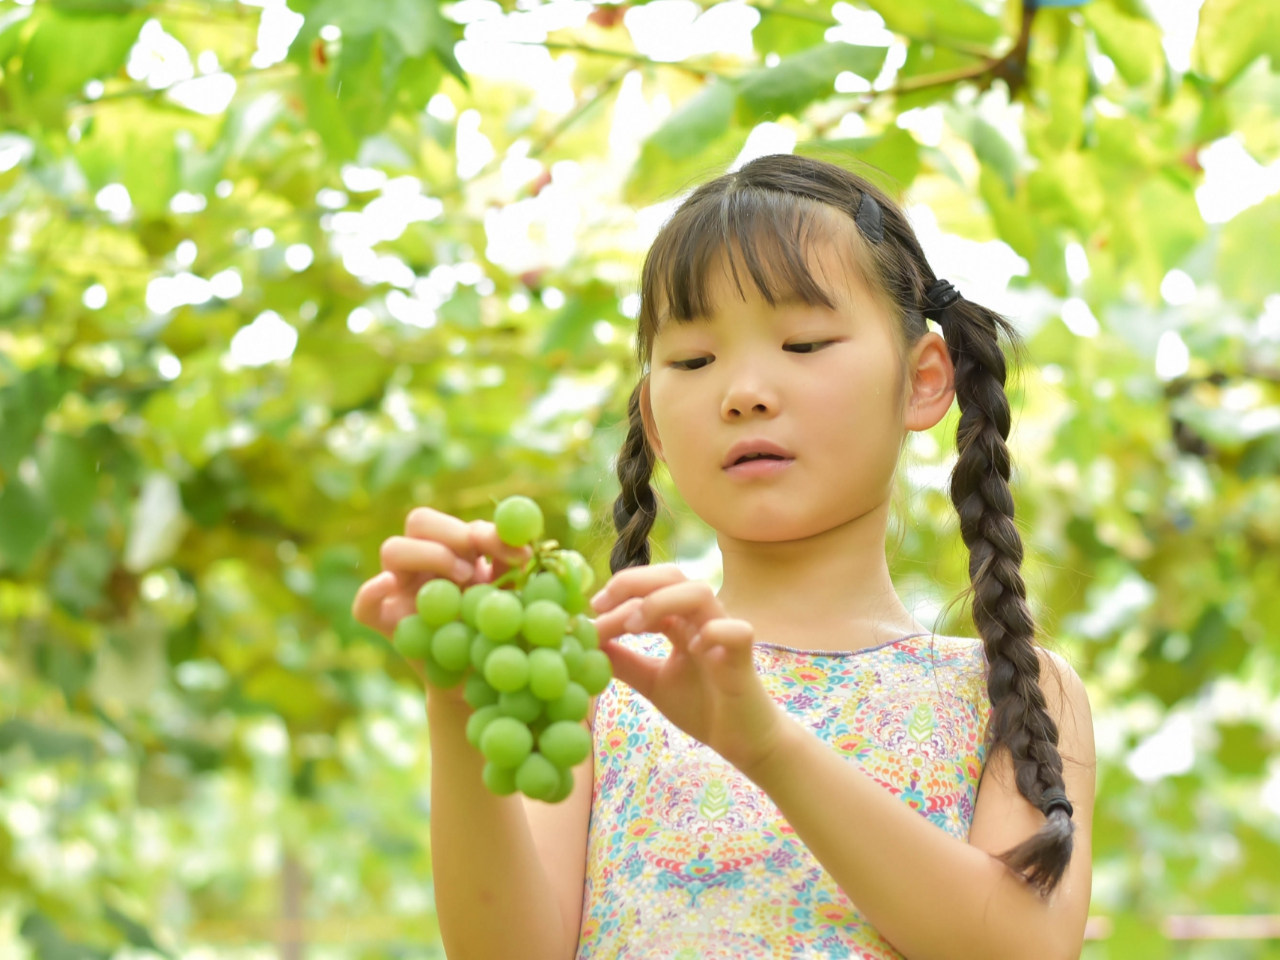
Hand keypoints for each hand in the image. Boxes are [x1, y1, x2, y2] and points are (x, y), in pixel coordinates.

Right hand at [352, 507, 530, 698]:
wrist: (483, 682)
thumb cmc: (500, 632)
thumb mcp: (512, 597)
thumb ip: (514, 569)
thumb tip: (524, 546)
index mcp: (456, 549)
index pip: (463, 523)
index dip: (487, 531)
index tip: (521, 554)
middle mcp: (424, 562)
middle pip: (421, 522)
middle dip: (454, 534)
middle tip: (481, 564)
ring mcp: (401, 590)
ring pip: (392, 549)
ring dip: (430, 555)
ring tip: (464, 580)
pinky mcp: (387, 623)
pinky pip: (363, 604)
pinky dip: (372, 591)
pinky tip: (389, 585)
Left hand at [590, 564, 785, 774]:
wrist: (741, 740)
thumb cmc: (701, 705)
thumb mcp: (652, 682)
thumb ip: (624, 663)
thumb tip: (587, 644)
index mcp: (681, 621)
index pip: (650, 587)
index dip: (619, 591)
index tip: (590, 610)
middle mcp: (702, 618)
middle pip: (673, 576)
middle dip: (634, 582)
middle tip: (602, 604)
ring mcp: (724, 633)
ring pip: (700, 592)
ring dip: (662, 602)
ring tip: (634, 627)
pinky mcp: (744, 657)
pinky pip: (736, 630)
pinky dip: (713, 632)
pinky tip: (692, 649)